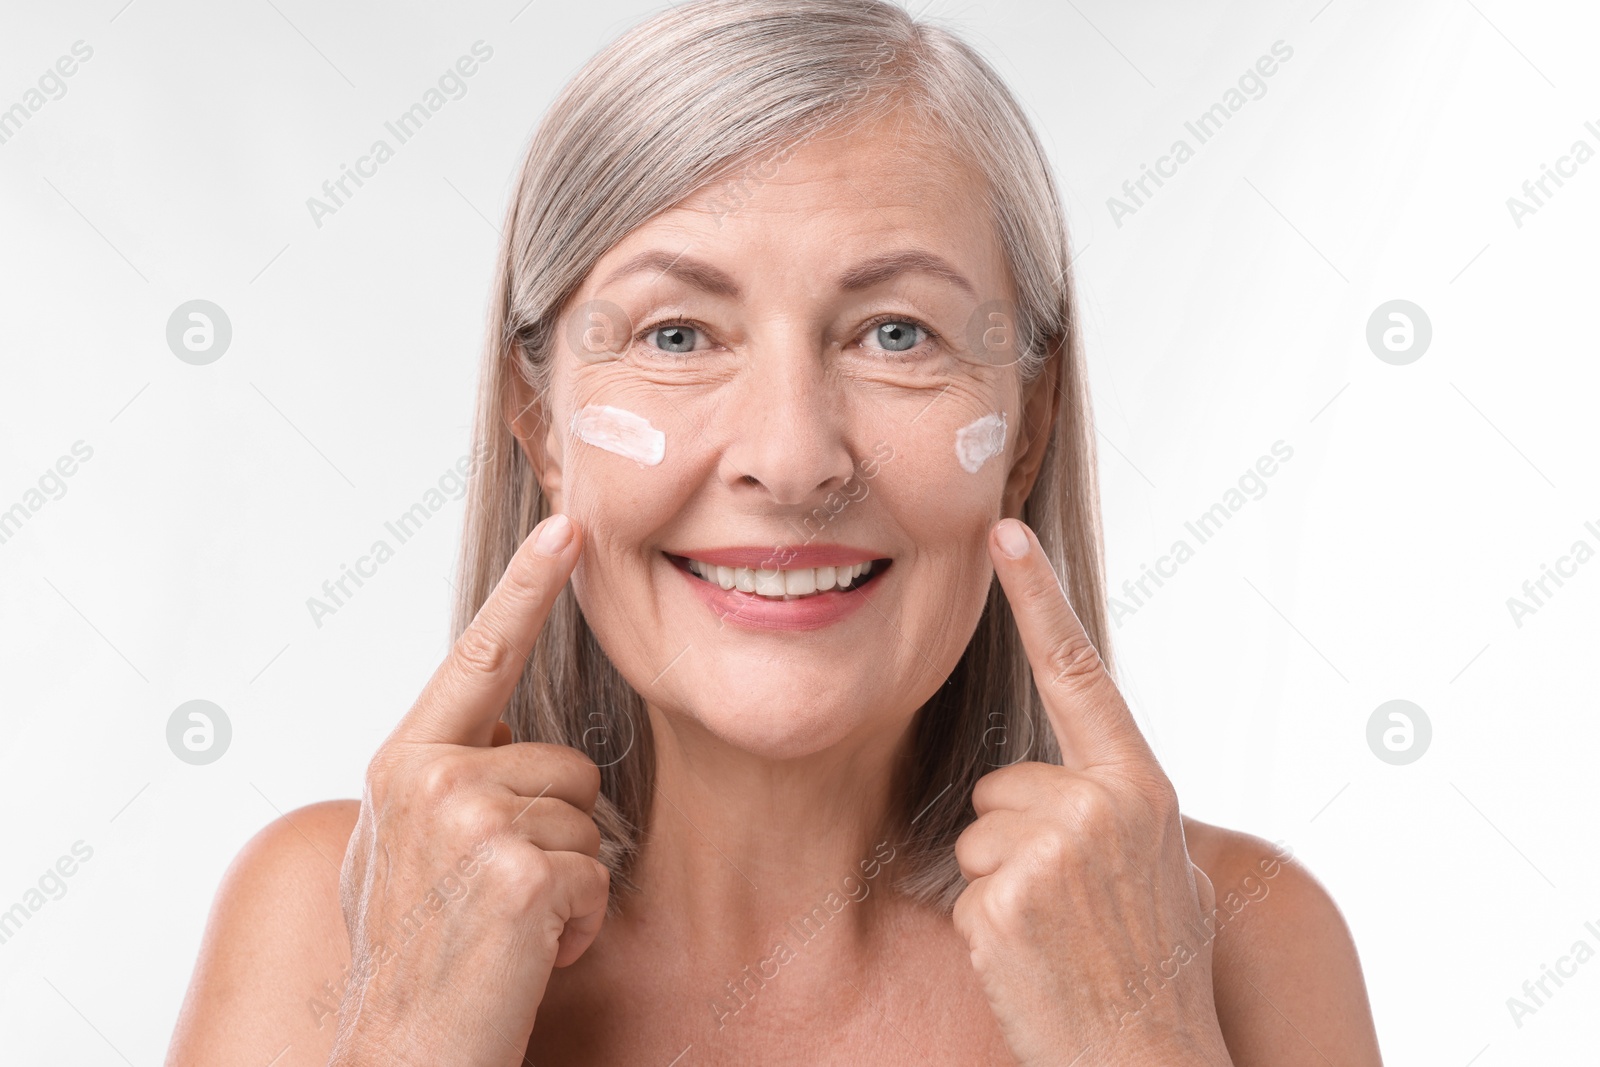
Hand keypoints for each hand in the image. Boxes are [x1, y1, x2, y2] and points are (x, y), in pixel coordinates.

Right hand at [330, 513, 609, 1066]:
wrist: (400, 1055)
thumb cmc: (410, 959)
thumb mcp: (404, 852)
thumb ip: (446, 782)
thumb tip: (500, 737)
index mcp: (404, 765)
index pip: (478, 660)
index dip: (526, 590)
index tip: (567, 527)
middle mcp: (431, 781)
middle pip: (567, 765)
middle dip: (556, 835)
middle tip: (495, 901)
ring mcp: (472, 825)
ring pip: (587, 822)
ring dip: (566, 884)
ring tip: (504, 930)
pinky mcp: (519, 875)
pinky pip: (595, 876)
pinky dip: (577, 926)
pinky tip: (525, 957)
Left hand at [952, 518, 1230, 1066]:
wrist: (1150, 1059)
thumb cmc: (1156, 968)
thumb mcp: (1162, 868)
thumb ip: (1116, 805)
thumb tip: (1074, 777)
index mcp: (1142, 788)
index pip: (1080, 673)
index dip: (1040, 599)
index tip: (1005, 534)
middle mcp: (1100, 807)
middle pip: (1003, 782)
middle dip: (1017, 836)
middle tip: (1067, 904)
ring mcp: (1050, 852)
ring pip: (977, 834)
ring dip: (1000, 883)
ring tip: (1054, 934)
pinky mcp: (1003, 899)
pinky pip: (963, 887)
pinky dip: (986, 927)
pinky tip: (1031, 960)